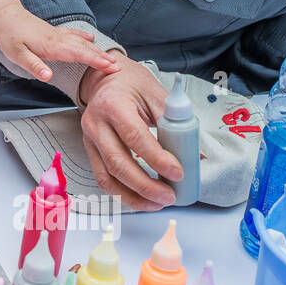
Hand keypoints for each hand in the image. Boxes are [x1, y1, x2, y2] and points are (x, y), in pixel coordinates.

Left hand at [0, 3, 118, 82]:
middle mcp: (58, 39)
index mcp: (51, 46)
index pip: (78, 55)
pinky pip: (73, 35)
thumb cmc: (9, 36)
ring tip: (111, 58)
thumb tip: (48, 76)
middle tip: (118, 67)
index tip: (110, 67)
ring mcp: (57, 34)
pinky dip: (84, 37)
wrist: (4, 15)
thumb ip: (34, 65)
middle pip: (85, 49)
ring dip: (97, 50)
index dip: (95, 62)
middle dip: (102, 58)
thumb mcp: (17, 55)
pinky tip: (91, 39)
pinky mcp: (53, 32)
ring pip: (81, 42)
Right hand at [77, 52, 179, 210]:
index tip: (178, 173)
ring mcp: (90, 140)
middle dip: (146, 186)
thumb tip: (195, 153)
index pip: (134, 137)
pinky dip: (122, 194)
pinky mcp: (90, 151)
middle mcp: (96, 125)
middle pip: (118, 163)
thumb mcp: (155, 94)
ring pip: (107, 177)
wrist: (104, 81)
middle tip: (170, 196)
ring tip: (158, 203)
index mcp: (113, 105)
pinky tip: (141, 199)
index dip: (157, 159)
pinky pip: (103, 179)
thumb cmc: (131, 85)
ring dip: (133, 196)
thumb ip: (173, 122)